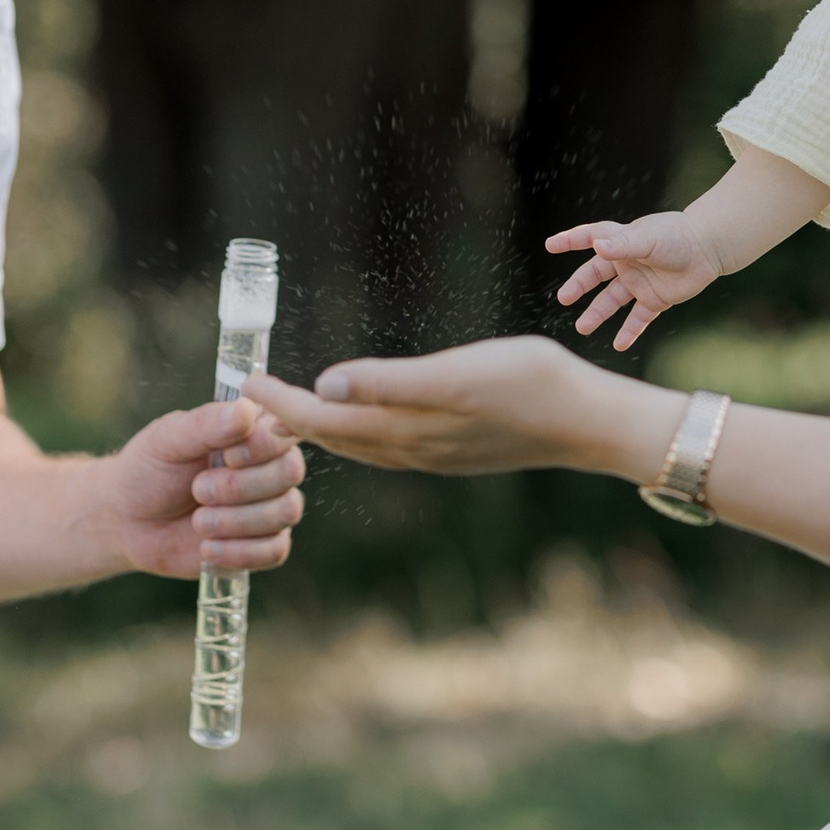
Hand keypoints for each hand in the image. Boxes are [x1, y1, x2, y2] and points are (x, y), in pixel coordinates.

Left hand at [91, 397, 305, 577]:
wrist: (128, 520)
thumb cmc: (150, 469)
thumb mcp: (168, 439)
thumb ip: (207, 423)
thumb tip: (247, 410)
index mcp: (252, 432)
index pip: (285, 432)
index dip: (262, 447)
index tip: (226, 456)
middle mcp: (269, 466)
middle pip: (290, 472)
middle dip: (240, 487)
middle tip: (198, 490)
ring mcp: (269, 506)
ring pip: (285, 512)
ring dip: (237, 521)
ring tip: (198, 522)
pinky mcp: (262, 544)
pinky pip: (276, 550)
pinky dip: (241, 552)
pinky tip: (207, 549)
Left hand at [246, 337, 667, 479]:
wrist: (586, 420)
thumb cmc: (530, 385)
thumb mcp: (459, 375)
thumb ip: (389, 383)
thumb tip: (325, 387)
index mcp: (406, 429)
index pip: (324, 419)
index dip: (280, 403)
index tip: (243, 382)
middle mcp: (410, 449)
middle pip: (332, 437)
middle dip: (287, 419)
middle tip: (247, 397)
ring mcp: (430, 454)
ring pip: (356, 445)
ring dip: (317, 429)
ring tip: (285, 413)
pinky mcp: (449, 450)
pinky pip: (382, 446)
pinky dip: (352, 433)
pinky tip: (355, 423)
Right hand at [548, 212, 724, 349]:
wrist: (709, 249)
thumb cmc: (677, 236)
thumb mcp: (648, 239)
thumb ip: (622, 244)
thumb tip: (597, 247)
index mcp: (621, 241)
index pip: (590, 238)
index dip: (570, 240)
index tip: (550, 245)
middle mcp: (627, 262)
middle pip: (595, 275)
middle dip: (579, 286)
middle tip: (563, 298)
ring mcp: (640, 282)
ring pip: (612, 300)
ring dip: (597, 314)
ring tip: (582, 327)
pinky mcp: (655, 299)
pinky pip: (638, 318)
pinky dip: (629, 331)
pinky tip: (619, 345)